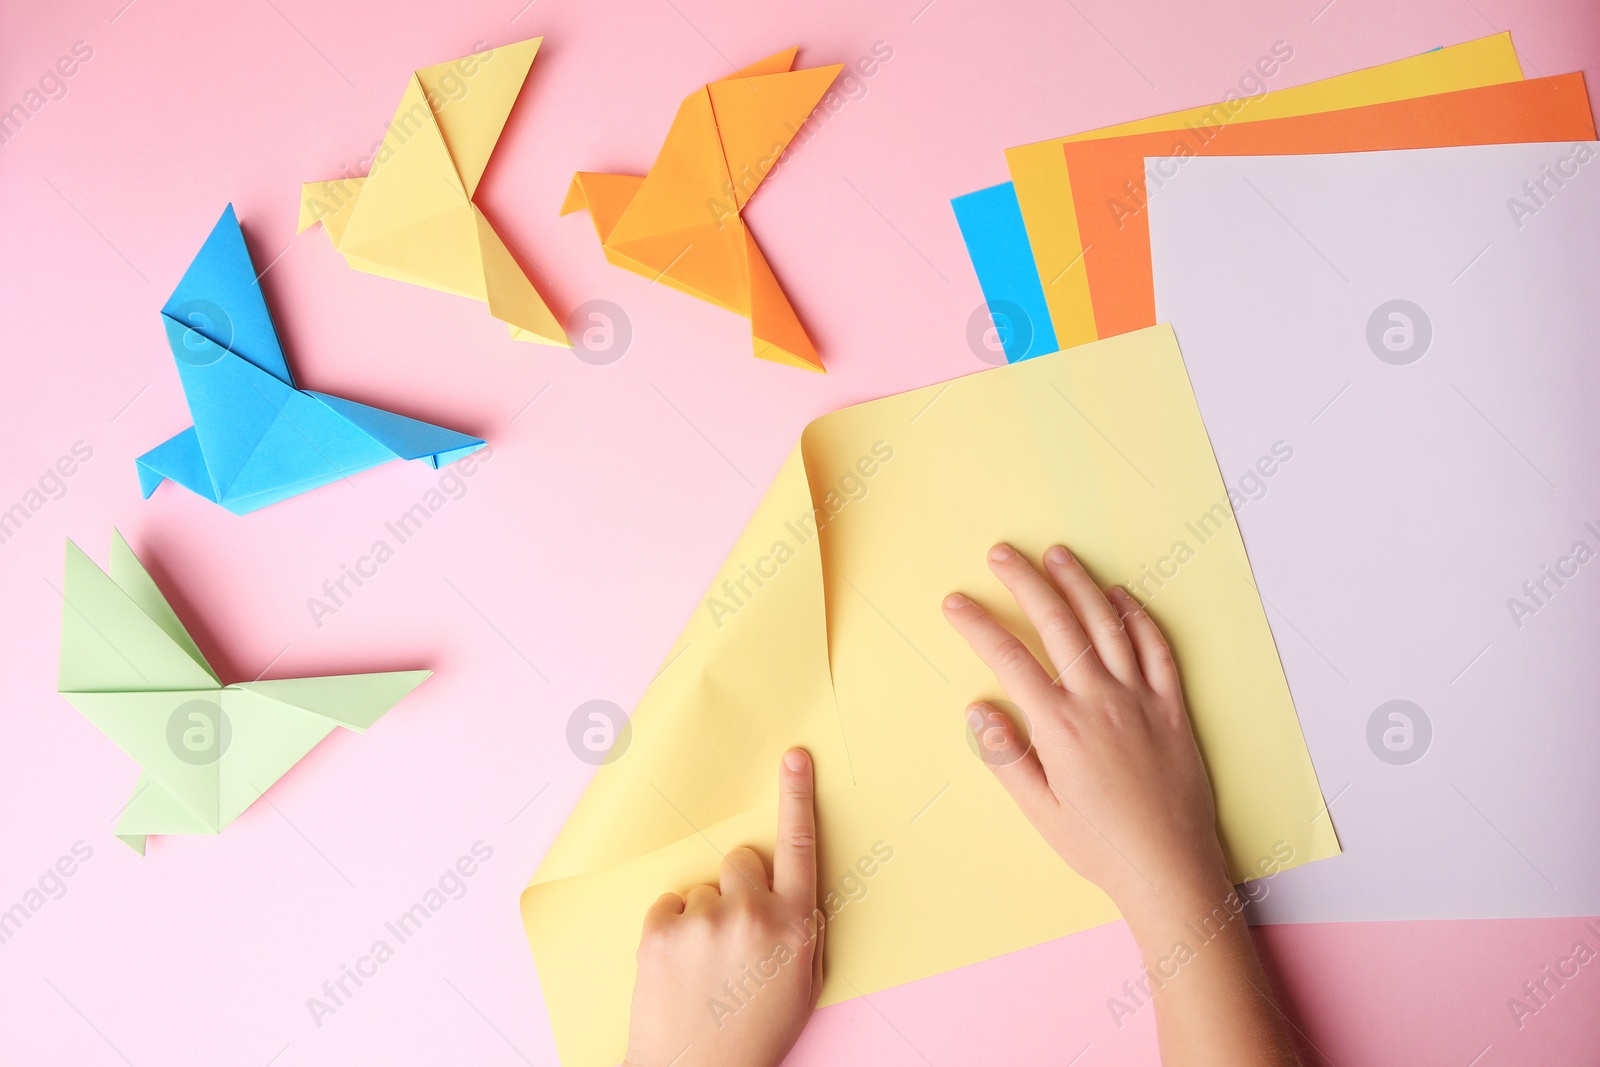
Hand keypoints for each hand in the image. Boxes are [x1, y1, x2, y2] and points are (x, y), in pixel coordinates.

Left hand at [623, 749, 822, 1066]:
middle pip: (743, 860)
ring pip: (705, 888)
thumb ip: (801, 928)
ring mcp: (705, 919)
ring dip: (704, 915)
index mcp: (795, 925)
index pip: (801, 846)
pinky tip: (680, 967)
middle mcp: (753, 913)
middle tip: (735, 936)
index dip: (798, 797)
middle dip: (739, 886)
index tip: (795, 757)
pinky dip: (672, 929)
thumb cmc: (756, 1032)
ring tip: (704, 967)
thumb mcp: (803, 983)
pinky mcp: (662, 928)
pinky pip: (670, 904)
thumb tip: (790, 890)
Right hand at [942, 543, 1229, 923]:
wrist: (1170, 867)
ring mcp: (1140, 699)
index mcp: (1059, 727)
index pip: (1009, 659)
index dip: (978, 625)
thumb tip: (979, 710)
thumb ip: (1006, 756)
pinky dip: (1137, 617)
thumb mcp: (1039, 810)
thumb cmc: (1099, 846)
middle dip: (1025, 582)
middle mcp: (1099, 701)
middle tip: (1003, 553)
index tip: (956, 602)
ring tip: (1057, 554)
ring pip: (1106, 625)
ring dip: (1079, 584)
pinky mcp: (1173, 707)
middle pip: (1057, 624)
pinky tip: (1120, 596)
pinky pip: (1156, 649)